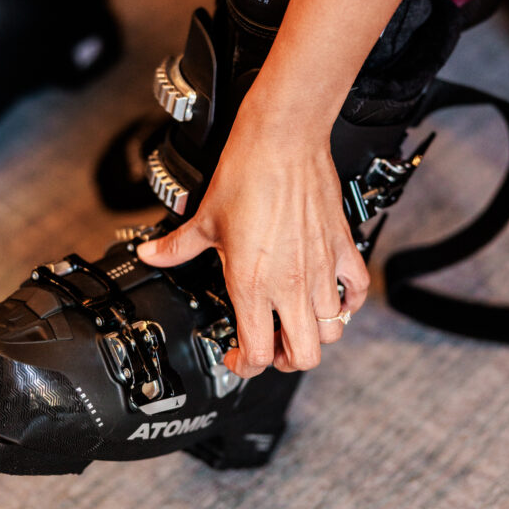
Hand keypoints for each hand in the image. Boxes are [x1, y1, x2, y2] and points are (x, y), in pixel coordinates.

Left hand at [137, 95, 369, 377]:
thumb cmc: (246, 175)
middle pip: (303, 354)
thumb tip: (151, 254)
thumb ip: (175, 247)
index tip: (238, 357)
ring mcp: (321, 269)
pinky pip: (357, 291)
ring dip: (316, 334)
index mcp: (251, 284)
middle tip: (271, 345)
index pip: (259, 353)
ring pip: (333, 331)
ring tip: (299, 322)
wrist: (282, 142)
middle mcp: (290, 284)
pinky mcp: (342, 248)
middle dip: (285, 359)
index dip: (246, 366)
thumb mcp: (204, 220)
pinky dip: (348, 302)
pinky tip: (333, 296)